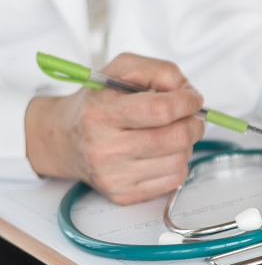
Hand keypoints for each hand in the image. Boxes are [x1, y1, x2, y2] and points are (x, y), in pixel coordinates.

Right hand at [25, 53, 203, 204]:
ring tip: (170, 134)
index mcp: (101, 114)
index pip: (160, 111)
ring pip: (180, 161)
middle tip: (190, 117)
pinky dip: (177, 164)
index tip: (192, 99)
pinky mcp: (123, 194)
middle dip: (193, 124)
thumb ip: (160, 71)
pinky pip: (174, 181)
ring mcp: (113, 175)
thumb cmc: (96, 104)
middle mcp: (104, 148)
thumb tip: (189, 93)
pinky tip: (162, 153)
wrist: (64, 139)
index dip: (187, 102)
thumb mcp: (122, 70)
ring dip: (186, 145)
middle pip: (176, 138)